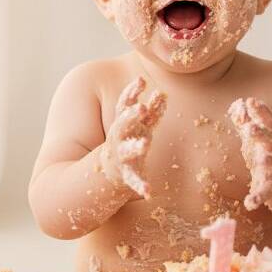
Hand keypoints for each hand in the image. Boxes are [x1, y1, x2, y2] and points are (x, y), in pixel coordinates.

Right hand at [100, 76, 165, 198]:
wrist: (107, 171)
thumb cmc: (126, 143)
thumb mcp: (137, 126)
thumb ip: (150, 112)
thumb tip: (163, 93)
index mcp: (123, 124)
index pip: (125, 105)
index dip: (132, 92)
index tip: (141, 80)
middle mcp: (119, 138)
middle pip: (123, 124)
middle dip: (131, 116)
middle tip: (141, 108)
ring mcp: (122, 157)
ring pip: (128, 151)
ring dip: (136, 147)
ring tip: (144, 144)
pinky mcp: (127, 175)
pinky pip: (134, 181)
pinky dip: (141, 186)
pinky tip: (148, 192)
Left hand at [227, 97, 271, 210]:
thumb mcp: (265, 142)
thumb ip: (251, 122)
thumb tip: (241, 102)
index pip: (268, 123)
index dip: (261, 112)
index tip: (251, 101)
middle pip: (271, 141)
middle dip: (261, 134)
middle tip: (251, 128)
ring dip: (268, 163)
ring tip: (262, 161)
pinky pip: (265, 194)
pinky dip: (257, 197)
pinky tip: (250, 202)